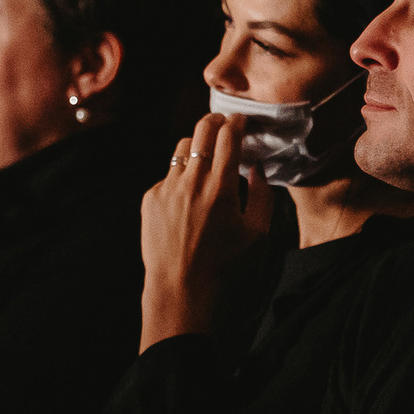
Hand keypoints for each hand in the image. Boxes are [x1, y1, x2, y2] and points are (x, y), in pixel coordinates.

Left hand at [138, 114, 275, 350]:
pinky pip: (168, 176)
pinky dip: (181, 177)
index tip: (242, 121)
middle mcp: (192, 181)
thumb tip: (257, 169)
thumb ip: (263, 196)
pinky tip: (190, 196)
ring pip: (181, 149)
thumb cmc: (226, 270)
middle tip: (223, 123)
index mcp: (221, 187)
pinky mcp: (150, 200)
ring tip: (207, 156)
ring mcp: (167, 189)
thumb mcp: (259, 236)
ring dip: (197, 145)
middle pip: (201, 130)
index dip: (238, 122)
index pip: (229, 135)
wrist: (181, 294)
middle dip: (215, 120)